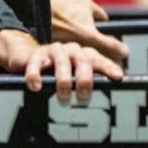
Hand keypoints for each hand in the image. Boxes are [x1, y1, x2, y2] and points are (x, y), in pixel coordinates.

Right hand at [0, 29, 122, 99]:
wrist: (29, 58)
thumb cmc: (59, 70)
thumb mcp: (76, 74)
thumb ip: (91, 80)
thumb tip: (111, 85)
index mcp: (84, 54)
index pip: (99, 61)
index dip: (109, 68)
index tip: (118, 77)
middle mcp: (72, 50)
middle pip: (83, 62)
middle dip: (85, 80)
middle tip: (83, 97)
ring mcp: (54, 52)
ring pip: (62, 64)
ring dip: (64, 82)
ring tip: (64, 97)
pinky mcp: (35, 57)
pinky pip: (35, 67)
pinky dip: (36, 77)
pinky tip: (37, 88)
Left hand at [50, 0, 129, 62]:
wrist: (30, 18)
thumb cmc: (61, 27)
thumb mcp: (88, 38)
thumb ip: (108, 44)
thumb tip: (125, 52)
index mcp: (87, 4)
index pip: (101, 17)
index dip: (100, 30)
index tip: (97, 40)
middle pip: (83, 16)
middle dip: (82, 27)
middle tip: (77, 43)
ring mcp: (57, 1)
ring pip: (67, 16)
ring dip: (66, 25)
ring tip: (60, 40)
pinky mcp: (42, 6)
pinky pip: (51, 16)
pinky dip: (52, 24)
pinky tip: (48, 36)